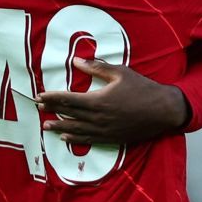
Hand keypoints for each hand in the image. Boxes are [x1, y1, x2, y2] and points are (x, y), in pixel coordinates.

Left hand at [37, 59, 186, 145]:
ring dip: (59, 127)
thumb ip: (97, 67)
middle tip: (38, 108)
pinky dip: (75, 139)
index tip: (40, 95)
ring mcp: (104, 130)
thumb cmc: (142, 89)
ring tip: (46, 126)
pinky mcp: (111, 138)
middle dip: (52, 110)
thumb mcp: (120, 72)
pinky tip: (66, 138)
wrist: (163, 110)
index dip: (52, 98)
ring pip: (76, 130)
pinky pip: (89, 140)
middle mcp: (98, 118)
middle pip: (69, 114)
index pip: (68, 99)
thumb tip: (77, 61)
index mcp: (98, 100)